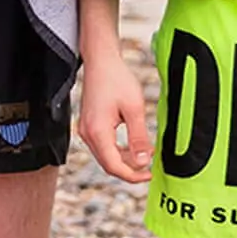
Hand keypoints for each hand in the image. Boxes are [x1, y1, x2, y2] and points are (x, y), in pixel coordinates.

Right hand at [78, 48, 153, 184]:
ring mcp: (86, 130)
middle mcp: (87, 134)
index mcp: (97, 131)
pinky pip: (103, 146)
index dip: (133, 176)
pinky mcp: (89, 126)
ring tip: (145, 154)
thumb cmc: (116, 79)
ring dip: (125, 160)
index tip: (150, 174)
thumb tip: (143, 162)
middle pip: (108, 164)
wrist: (101, 61)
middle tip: (150, 168)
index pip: (114, 166)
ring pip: (106, 156)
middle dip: (130, 170)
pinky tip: (133, 145)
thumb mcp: (134, 108)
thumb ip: (138, 137)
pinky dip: (118, 150)